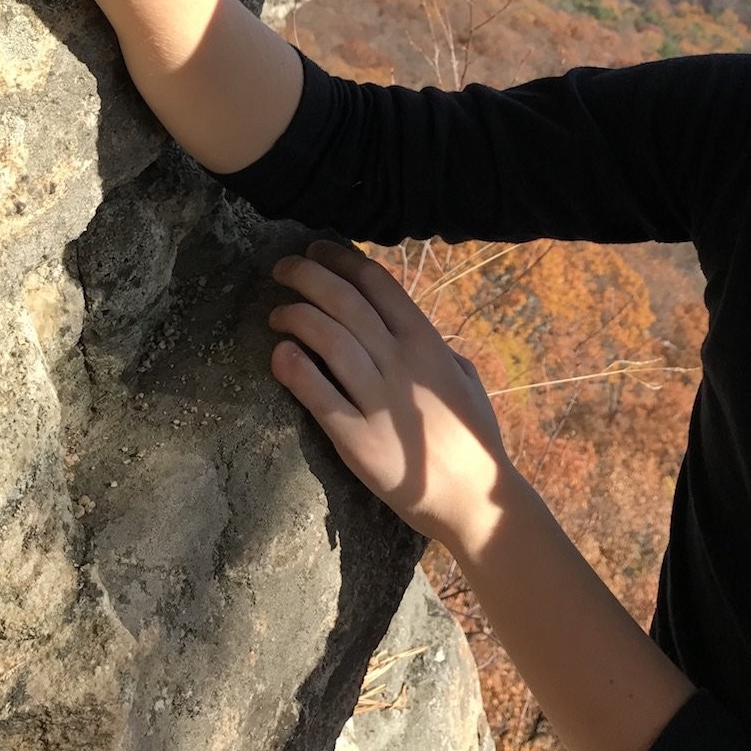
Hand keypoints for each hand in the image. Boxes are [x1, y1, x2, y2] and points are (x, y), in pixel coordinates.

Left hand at [269, 241, 515, 557]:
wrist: (474, 499)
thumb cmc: (473, 439)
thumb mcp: (464, 379)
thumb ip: (437, 349)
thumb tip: (412, 329)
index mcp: (428, 343)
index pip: (378, 283)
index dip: (341, 259)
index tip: (316, 250)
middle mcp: (403, 363)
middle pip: (346, 301)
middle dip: (308, 275)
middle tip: (282, 269)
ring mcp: (380, 401)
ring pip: (329, 338)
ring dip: (295, 316)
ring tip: (276, 313)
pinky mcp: (358, 440)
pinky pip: (318, 395)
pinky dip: (294, 368)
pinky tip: (279, 355)